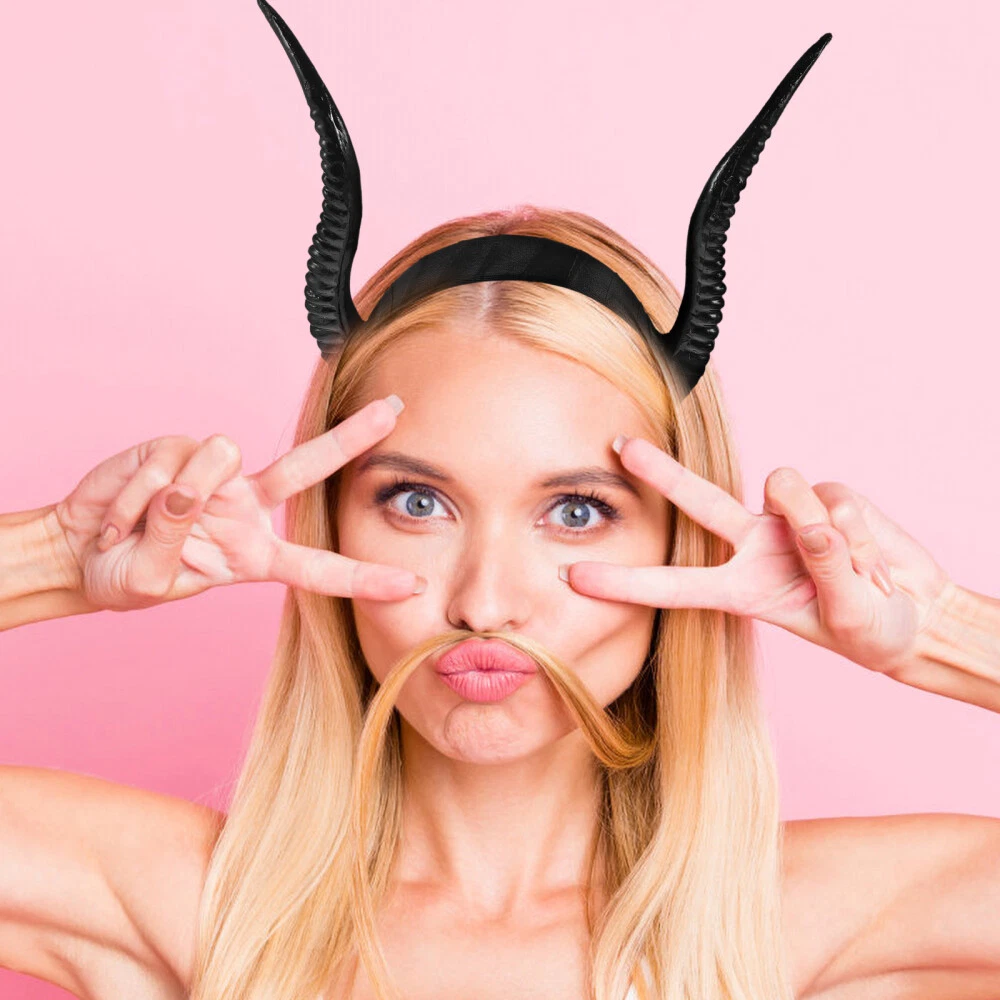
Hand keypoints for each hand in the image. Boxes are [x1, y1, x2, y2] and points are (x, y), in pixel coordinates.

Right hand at [50, 397, 421, 612]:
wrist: (78, 550)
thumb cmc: (123, 574)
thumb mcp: (150, 579)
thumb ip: (172, 539)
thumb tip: (189, 488)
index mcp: (256, 554)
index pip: (318, 566)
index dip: (363, 578)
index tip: (411, 585)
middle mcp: (247, 508)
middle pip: (308, 468)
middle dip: (351, 437)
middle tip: (394, 410)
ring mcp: (216, 475)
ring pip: (224, 457)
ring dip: (173, 499)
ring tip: (136, 528)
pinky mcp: (179, 448)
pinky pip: (171, 461)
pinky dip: (136, 495)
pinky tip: (120, 514)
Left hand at [562, 436, 955, 676]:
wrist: (917, 615)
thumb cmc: (871, 629)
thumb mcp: (849, 618)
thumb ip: (828, 571)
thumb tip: (812, 523)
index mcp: (742, 590)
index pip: (675, 585)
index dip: (626, 582)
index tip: (573, 576)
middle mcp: (756, 546)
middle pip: (700, 502)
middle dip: (660, 473)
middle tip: (619, 446)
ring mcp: (790, 518)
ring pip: (785, 489)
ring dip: (819, 523)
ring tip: (857, 568)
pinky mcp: (828, 497)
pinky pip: (835, 498)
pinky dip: (861, 533)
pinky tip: (874, 557)